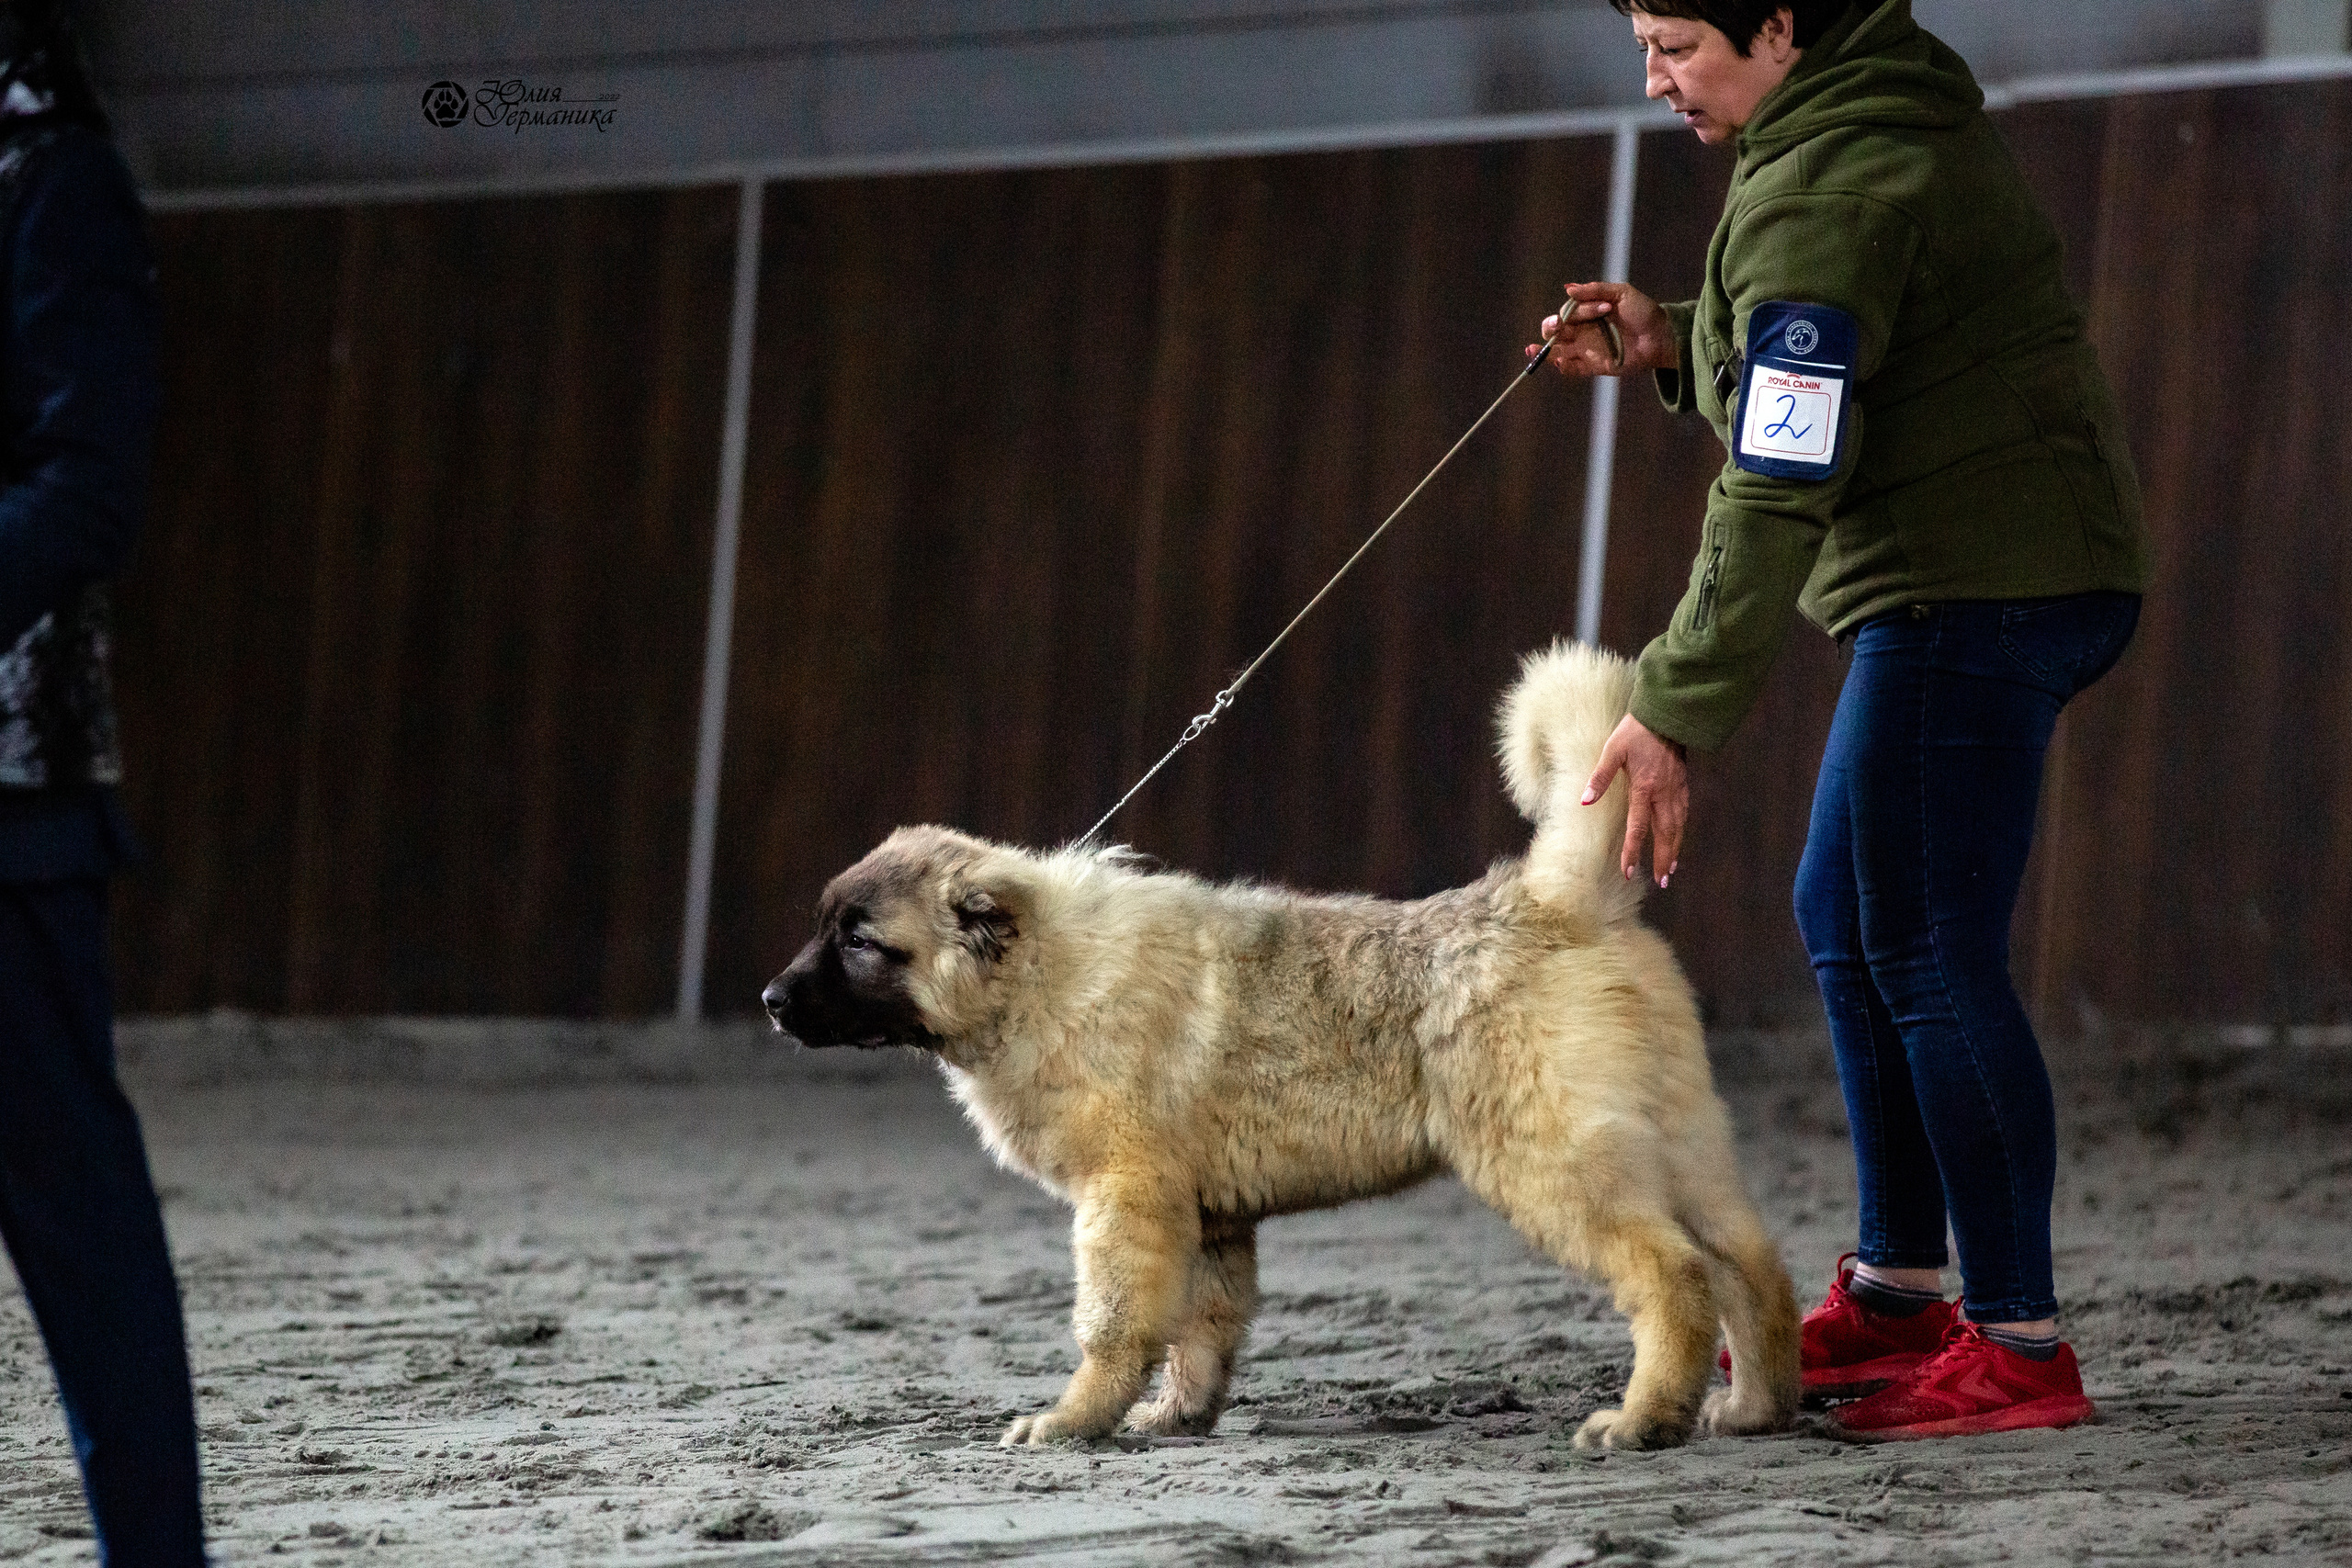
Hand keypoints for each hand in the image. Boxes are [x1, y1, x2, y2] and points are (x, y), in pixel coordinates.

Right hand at [1528, 281, 1678, 377]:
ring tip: (1531, 349)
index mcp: (1587, 313)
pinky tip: (1557, 361)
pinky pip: (1573, 369)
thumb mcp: (1621, 293)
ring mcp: (1587, 350)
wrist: (1661, 335)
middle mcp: (1583, 331)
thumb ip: (1595, 290)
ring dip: (1544, 351)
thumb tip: (1567, 288)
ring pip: (1558, 351)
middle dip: (1550, 327)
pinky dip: (1563, 367)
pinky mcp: (1594, 366)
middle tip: (1557, 325)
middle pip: (1555, 331)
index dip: (1579, 310)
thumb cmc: (1643, 311)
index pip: (1569, 311)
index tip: (1604, 308)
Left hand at [1582, 713, 1686, 886]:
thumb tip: (1585, 801)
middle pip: (1664, 834)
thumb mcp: (1613, 750)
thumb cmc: (1636, 731)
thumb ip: (1600, 777)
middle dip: (1662, 859)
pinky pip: (1684, 813)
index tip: (1627, 871)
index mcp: (1644, 788)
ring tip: (1671, 868)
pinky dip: (1681, 830)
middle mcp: (1663, 793)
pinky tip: (1677, 838)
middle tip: (1661, 881)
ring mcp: (1676, 789)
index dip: (1632, 851)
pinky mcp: (1683, 783)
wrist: (1667, 714)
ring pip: (1678, 826)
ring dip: (1674, 849)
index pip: (1637, 828)